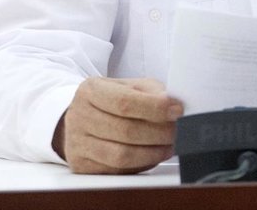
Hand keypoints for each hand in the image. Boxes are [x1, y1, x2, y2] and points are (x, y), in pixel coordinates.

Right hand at [53, 77, 183, 173]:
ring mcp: (78, 143)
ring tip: (170, 146)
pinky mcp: (82, 165)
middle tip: (178, 131)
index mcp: (91, 91)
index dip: (154, 108)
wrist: (82, 118)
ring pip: (121, 156)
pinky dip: (142, 164)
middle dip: (159, 133)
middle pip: (125, 130)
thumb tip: (174, 104)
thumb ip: (151, 92)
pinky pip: (118, 170)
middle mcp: (80, 116)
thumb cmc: (111, 101)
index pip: (124, 102)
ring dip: (153, 153)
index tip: (177, 111)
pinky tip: (154, 155)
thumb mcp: (129, 86)